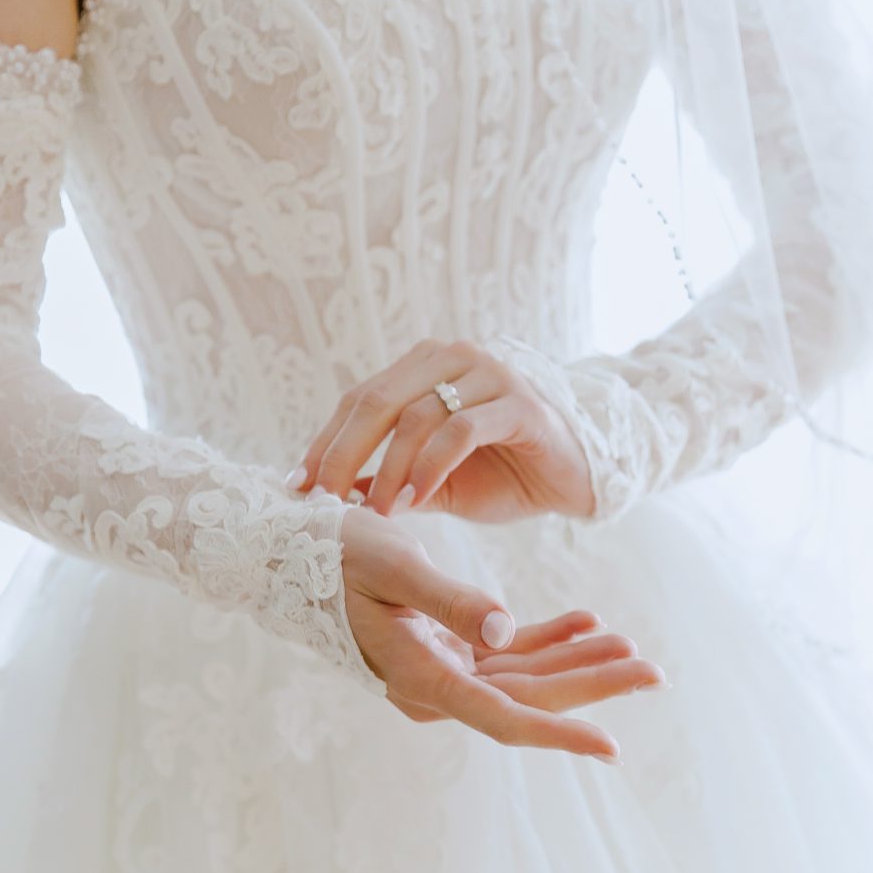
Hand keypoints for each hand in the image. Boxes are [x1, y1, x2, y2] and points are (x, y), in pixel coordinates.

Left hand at [286, 338, 593, 522]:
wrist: (576, 479)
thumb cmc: (506, 475)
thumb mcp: (435, 483)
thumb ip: (390, 481)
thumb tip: (332, 495)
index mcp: (425, 367)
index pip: (360, 400)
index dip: (325, 443)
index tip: (297, 486)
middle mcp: (453, 358)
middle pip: (377, 402)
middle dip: (343, 455)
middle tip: (323, 500)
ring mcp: (489, 375)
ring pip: (417, 417)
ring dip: (390, 469)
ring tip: (377, 513)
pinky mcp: (520, 404)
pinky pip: (462, 431)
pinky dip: (432, 468)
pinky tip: (417, 501)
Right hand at [338, 504, 664, 759]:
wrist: (281, 554)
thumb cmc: (330, 555)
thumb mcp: (392, 567)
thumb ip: (449, 600)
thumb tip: (502, 628)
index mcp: (421, 677)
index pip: (504, 718)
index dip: (561, 731)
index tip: (613, 746)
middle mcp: (434, 686)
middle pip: (527, 698)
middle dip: (593, 685)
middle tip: (654, 673)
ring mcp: (439, 670)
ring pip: (522, 676)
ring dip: (575, 661)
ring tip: (630, 646)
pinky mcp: (443, 649)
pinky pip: (504, 653)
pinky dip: (544, 640)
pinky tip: (585, 623)